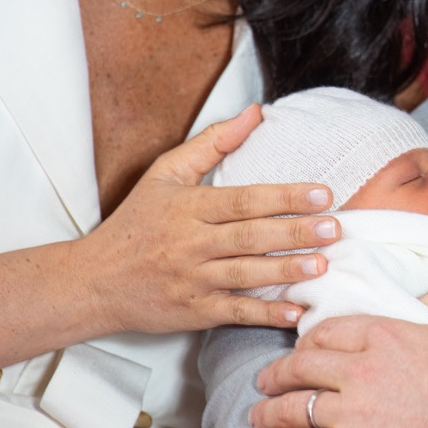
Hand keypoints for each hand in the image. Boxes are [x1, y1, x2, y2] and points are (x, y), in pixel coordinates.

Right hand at [74, 105, 342, 333]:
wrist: (93, 282)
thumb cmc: (136, 222)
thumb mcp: (166, 173)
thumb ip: (213, 142)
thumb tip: (256, 112)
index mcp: (188, 208)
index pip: (244, 200)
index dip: (285, 197)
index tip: (323, 193)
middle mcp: (190, 244)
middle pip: (249, 237)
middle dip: (295, 233)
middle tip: (335, 228)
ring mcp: (191, 280)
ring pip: (244, 274)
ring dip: (285, 271)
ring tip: (322, 265)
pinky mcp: (192, 312)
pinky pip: (233, 313)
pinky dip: (264, 315)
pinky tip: (295, 312)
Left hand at [252, 283, 427, 427]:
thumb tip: (426, 294)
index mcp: (389, 333)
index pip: (328, 330)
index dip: (307, 340)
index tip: (301, 349)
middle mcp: (363, 369)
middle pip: (300, 367)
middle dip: (276, 374)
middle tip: (266, 381)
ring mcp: (354, 413)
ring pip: (291, 408)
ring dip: (269, 412)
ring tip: (260, 416)